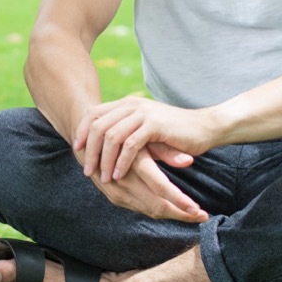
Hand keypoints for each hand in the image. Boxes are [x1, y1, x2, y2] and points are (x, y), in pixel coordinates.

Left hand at [74, 95, 212, 182]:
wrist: (204, 127)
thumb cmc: (173, 132)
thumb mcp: (144, 128)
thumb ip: (125, 130)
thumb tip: (100, 145)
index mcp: (126, 104)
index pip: (94, 114)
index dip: (82, 131)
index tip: (77, 150)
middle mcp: (132, 105)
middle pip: (98, 126)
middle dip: (90, 150)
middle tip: (87, 170)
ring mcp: (143, 114)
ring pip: (112, 136)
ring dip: (105, 159)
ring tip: (103, 177)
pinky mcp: (155, 125)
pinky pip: (130, 145)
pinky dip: (122, 161)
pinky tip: (119, 174)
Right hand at [78, 147, 207, 221]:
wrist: (89, 137)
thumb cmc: (123, 132)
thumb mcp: (145, 138)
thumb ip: (166, 150)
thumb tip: (188, 161)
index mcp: (134, 163)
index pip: (161, 188)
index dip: (181, 201)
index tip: (201, 211)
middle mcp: (123, 181)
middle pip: (157, 206)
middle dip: (181, 214)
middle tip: (202, 216)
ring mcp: (116, 192)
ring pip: (149, 210)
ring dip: (171, 214)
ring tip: (193, 215)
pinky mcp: (113, 197)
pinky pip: (140, 208)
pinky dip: (157, 210)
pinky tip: (173, 210)